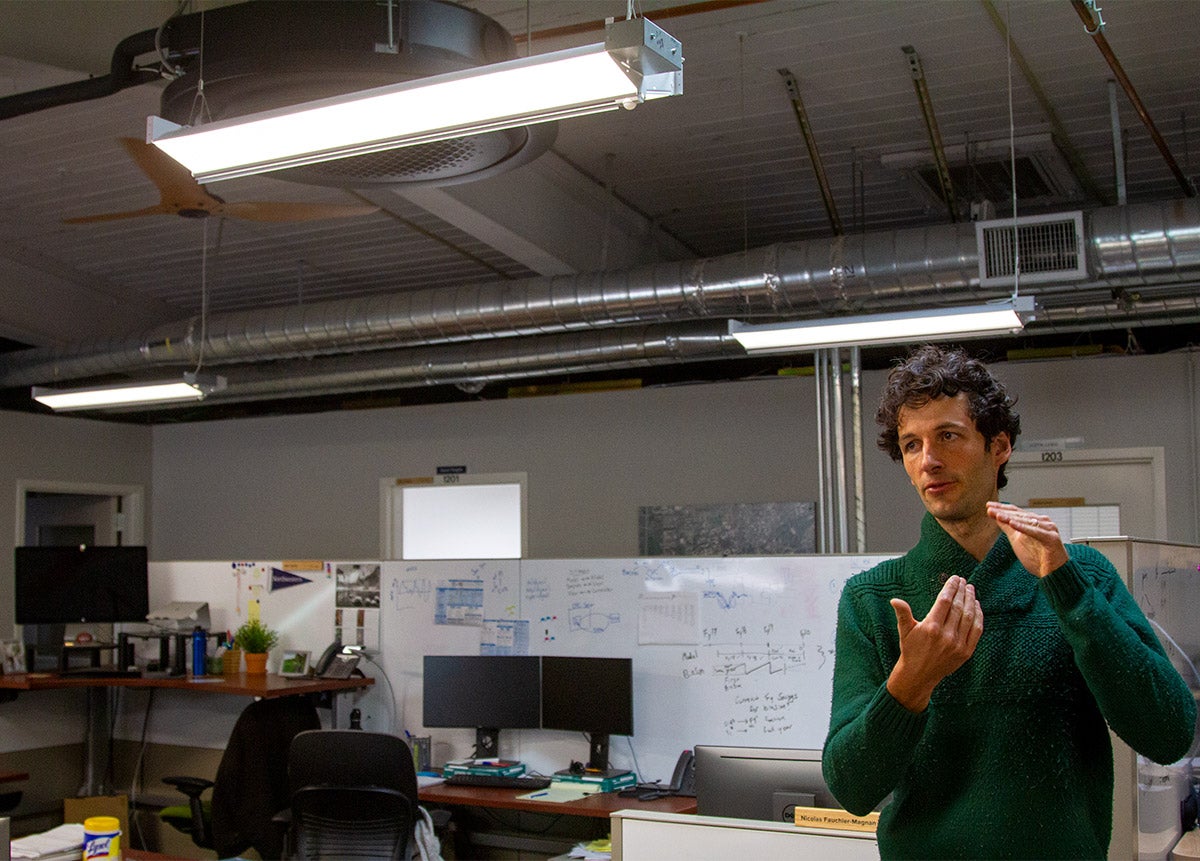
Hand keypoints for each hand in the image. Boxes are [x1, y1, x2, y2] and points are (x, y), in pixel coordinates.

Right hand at [887, 575, 982, 711]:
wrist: (919, 674)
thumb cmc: (911, 649)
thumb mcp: (904, 630)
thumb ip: (903, 613)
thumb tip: (895, 600)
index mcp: (931, 627)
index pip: (945, 601)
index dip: (950, 587)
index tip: (954, 578)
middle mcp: (946, 635)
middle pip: (958, 607)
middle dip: (961, 591)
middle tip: (963, 580)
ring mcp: (958, 644)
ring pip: (969, 616)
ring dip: (971, 600)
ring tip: (970, 589)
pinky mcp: (967, 652)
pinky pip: (977, 630)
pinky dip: (978, 616)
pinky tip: (976, 606)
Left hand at [986, 501, 1068, 577]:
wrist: (1054, 574)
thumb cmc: (1038, 557)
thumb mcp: (1017, 540)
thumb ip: (1008, 527)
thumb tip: (996, 515)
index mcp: (1034, 521)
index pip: (1016, 512)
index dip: (1002, 508)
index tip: (988, 505)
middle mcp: (1042, 522)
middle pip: (1020, 515)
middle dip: (1004, 511)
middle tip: (990, 508)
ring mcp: (1048, 529)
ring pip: (1027, 521)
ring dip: (1011, 518)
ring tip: (998, 515)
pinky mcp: (1052, 538)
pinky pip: (1036, 532)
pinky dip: (1024, 528)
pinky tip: (1012, 524)